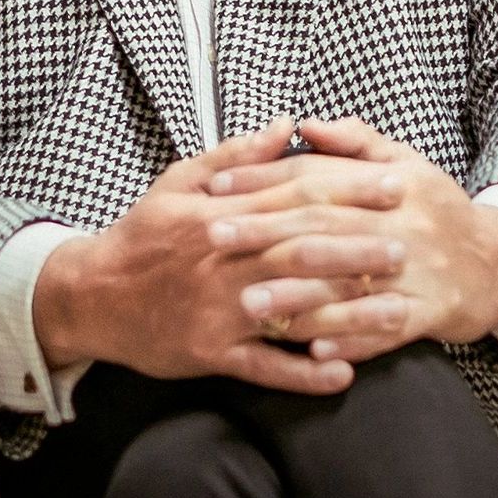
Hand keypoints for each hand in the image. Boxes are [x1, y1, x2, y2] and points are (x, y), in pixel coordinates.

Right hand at [35, 118, 410, 393]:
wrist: (91, 295)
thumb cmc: (143, 235)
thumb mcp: (181, 181)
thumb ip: (239, 155)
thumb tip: (288, 124)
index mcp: (216, 214)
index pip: (293, 197)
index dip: (347, 191)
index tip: (392, 186)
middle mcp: (220, 261)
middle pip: (299, 252)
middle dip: (357, 249)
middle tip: (406, 247)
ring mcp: (216, 311)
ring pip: (289, 309)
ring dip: (345, 312)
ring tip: (395, 311)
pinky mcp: (209, 353)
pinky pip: (262, 367)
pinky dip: (302, 372)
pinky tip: (343, 372)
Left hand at [202, 117, 497, 363]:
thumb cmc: (437, 210)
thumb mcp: (405, 162)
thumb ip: (353, 140)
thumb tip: (301, 123)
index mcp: (390, 181)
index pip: (316, 176)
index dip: (263, 179)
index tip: (216, 186)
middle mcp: (402, 222)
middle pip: (323, 225)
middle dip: (264, 231)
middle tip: (213, 238)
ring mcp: (418, 270)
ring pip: (350, 282)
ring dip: (297, 295)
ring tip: (250, 303)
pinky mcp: (431, 312)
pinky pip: (385, 328)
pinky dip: (350, 339)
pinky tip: (312, 349)